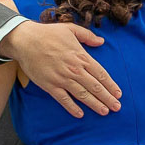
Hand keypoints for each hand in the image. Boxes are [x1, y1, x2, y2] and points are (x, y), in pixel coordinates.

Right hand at [0, 19, 119, 116]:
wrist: (26, 40)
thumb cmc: (48, 34)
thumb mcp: (71, 29)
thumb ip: (87, 36)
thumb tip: (101, 41)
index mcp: (81, 57)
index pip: (101, 74)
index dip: (111, 85)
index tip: (118, 94)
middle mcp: (74, 70)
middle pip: (95, 87)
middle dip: (107, 98)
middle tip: (117, 107)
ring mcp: (62, 79)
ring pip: (83, 95)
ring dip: (95, 104)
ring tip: (105, 111)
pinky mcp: (50, 85)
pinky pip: (64, 100)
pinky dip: (72, 108)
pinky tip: (80, 114)